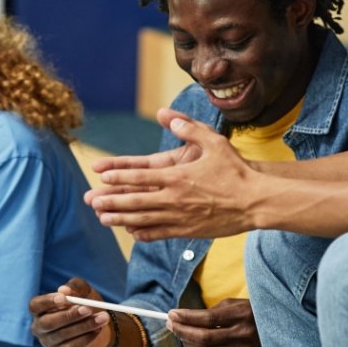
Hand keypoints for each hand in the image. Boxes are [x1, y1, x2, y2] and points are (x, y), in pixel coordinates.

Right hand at [29, 278, 113, 346]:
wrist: (100, 324)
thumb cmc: (86, 304)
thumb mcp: (84, 291)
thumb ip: (75, 287)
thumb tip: (63, 290)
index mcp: (40, 309)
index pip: (35, 305)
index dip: (47, 302)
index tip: (64, 298)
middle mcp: (40, 326)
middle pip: (48, 323)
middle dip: (69, 316)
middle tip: (88, 309)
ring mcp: (48, 342)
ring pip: (62, 335)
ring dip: (85, 325)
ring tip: (103, 317)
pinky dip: (86, 338)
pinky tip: (98, 330)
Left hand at [85, 108, 259, 241]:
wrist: (257, 201)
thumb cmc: (236, 170)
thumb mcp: (214, 142)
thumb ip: (188, 127)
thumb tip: (166, 113)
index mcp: (178, 176)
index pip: (140, 176)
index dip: (119, 176)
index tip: (101, 175)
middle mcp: (175, 198)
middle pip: (135, 200)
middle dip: (111, 200)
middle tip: (91, 200)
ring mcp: (180, 217)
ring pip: (143, 219)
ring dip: (120, 218)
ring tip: (102, 218)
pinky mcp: (188, 231)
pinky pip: (160, 233)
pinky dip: (143, 233)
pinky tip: (131, 232)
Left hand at [166, 297, 260, 346]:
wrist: (283, 331)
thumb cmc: (255, 313)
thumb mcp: (238, 304)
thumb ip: (214, 311)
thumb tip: (186, 318)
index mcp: (243, 315)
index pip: (207, 319)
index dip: (186, 317)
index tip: (172, 314)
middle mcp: (244, 335)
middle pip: (204, 338)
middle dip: (182, 331)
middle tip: (171, 324)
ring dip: (188, 343)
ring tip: (180, 334)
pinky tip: (194, 346)